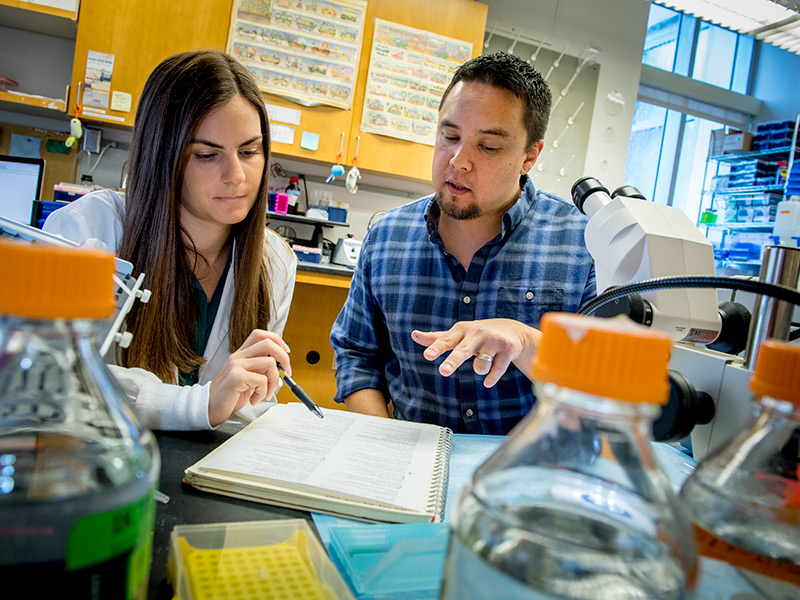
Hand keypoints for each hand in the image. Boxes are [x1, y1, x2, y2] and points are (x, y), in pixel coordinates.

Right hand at [208, 330, 291, 426]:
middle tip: (286, 373)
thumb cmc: (230, 394)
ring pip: (270, 363)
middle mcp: (238, 356)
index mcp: (241, 354)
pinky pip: (262, 381)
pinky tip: (254, 399)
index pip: (260, 335)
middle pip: (269, 343)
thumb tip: (282, 367)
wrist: (210, 407)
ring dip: (274, 381)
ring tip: (266, 393)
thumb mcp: (248, 378)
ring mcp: (236, 365)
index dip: (277, 340)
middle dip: (284, 358)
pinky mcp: (236, 377)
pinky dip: (263, 393)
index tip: (286, 352)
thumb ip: (260, 370)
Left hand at [411, 319, 541, 387]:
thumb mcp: (457, 334)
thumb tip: (414, 334)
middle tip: (443, 372)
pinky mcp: (507, 349)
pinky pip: (497, 370)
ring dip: (480, 369)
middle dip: (454, 361)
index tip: (427, 355)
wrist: (511, 330)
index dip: (436, 348)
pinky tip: (487, 382)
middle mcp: (477, 333)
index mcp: (461, 330)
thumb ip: (436, 338)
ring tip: (485, 360)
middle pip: (463, 350)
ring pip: (481, 366)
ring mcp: (493, 341)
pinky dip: (491, 378)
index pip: (446, 340)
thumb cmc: (476, 335)